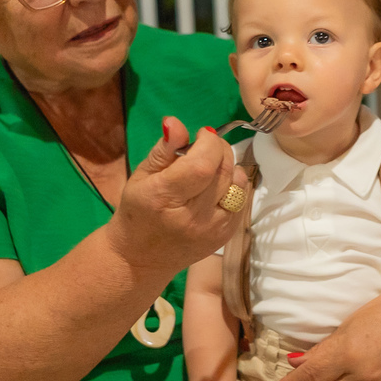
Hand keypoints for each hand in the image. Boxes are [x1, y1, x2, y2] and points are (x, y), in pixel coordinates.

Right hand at [106, 117, 246, 280]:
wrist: (141, 258)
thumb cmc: (138, 211)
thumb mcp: (142, 176)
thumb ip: (164, 149)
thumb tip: (176, 122)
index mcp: (165, 198)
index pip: (202, 165)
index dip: (209, 142)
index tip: (201, 135)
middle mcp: (193, 217)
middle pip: (223, 171)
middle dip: (219, 149)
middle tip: (206, 148)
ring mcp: (213, 229)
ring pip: (238, 184)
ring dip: (229, 168)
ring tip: (210, 169)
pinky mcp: (226, 236)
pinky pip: (242, 200)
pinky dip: (234, 187)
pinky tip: (216, 188)